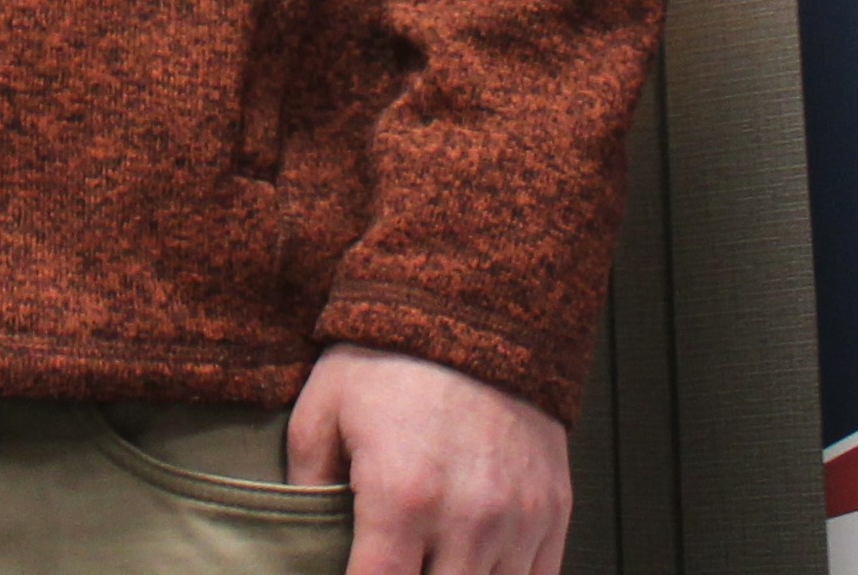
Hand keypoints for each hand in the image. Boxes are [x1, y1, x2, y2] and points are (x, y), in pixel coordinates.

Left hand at [287, 347, 567, 574]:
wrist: (475, 307)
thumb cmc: (391, 358)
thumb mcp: (321, 412)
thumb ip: (306, 489)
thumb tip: (303, 541)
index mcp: (401, 498)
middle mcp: (467, 518)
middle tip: (394, 562)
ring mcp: (518, 519)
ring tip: (430, 563)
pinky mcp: (553, 510)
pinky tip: (473, 566)